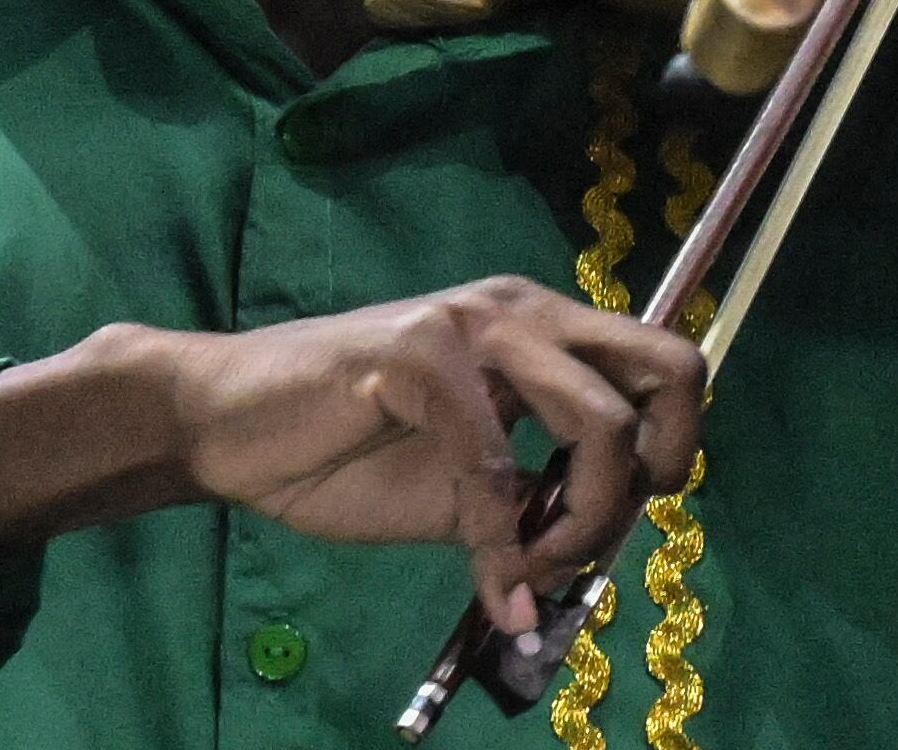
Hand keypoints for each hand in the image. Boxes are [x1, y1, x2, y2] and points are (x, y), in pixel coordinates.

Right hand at [0, 279, 704, 631]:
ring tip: (533, 574)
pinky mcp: (421, 349)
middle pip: (672, 369)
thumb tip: (594, 556)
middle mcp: (529, 310)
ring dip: (584, 520)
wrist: (225, 427)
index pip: (670, 370)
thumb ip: (533, 506)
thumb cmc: (343, 451)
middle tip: (593, 542)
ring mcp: (478, 320)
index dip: (668, 455)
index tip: (606, 529)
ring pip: (599, 417)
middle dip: (657, 470)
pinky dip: (502, 540)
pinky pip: (496, 458)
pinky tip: (494, 587)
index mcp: (549, 331)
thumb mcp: (465, 494)